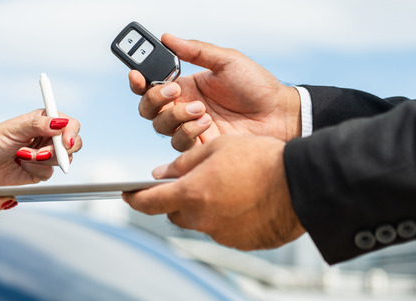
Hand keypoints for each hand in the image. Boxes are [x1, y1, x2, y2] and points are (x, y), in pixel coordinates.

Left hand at [0, 110, 81, 185]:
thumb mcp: (14, 128)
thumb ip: (38, 124)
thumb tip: (60, 122)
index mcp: (44, 121)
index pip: (69, 124)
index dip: (71, 132)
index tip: (66, 142)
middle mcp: (48, 137)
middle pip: (73, 144)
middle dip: (58, 150)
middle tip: (41, 154)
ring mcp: (45, 156)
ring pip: (62, 160)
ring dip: (42, 159)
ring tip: (21, 156)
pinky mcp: (40, 171)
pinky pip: (49, 173)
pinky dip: (35, 170)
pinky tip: (21, 166)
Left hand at [122, 136, 304, 249]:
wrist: (304, 185)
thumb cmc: (263, 160)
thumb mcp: (219, 148)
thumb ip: (185, 162)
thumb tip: (162, 173)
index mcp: (191, 194)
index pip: (148, 202)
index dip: (134, 198)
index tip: (127, 194)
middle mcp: (202, 219)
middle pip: (175, 212)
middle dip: (176, 199)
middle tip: (189, 182)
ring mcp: (221, 234)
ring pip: (200, 221)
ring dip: (204, 207)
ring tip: (227, 186)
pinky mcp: (241, 243)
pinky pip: (224, 230)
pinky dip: (227, 217)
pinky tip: (244, 201)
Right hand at [129, 34, 301, 150]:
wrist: (278, 115)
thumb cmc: (258, 87)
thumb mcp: (227, 61)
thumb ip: (195, 50)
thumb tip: (168, 38)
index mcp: (187, 86)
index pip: (151, 84)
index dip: (139, 81)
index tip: (137, 75)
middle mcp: (184, 107)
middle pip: (148, 109)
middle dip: (154, 99)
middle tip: (174, 90)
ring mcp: (190, 128)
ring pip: (160, 127)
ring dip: (176, 116)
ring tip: (200, 109)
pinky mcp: (199, 146)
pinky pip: (179, 143)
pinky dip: (189, 131)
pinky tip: (207, 123)